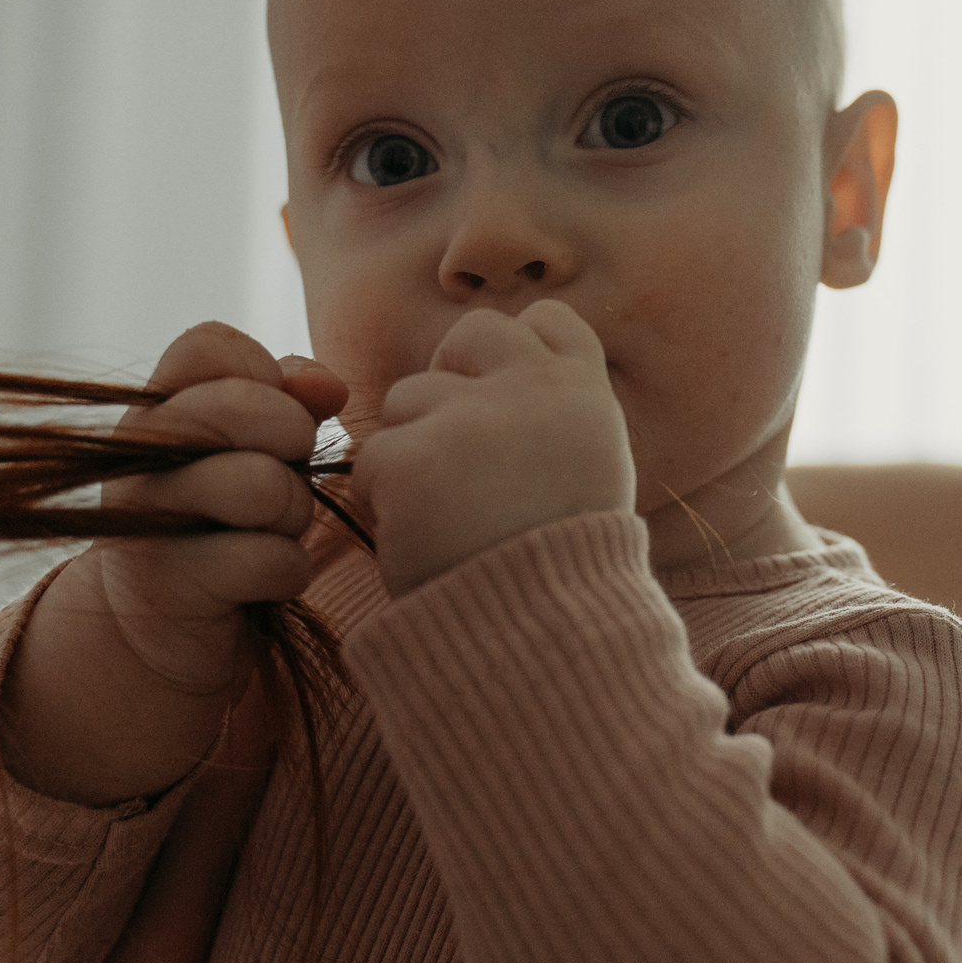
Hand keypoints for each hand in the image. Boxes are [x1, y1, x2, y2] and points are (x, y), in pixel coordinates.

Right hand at [60, 323, 344, 693]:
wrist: (160, 626)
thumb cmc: (223, 518)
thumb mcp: (251, 447)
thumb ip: (289, 397)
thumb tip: (327, 386)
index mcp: (157, 405)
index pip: (208, 345)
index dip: (263, 371)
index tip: (282, 410)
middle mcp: (137, 454)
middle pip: (237, 407)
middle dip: (293, 437)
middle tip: (291, 469)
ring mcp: (145, 520)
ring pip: (262, 486)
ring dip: (295, 513)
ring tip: (277, 528)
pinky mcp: (167, 585)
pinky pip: (270, 560)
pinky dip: (288, 572)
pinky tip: (267, 578)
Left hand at [352, 300, 633, 596]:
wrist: (545, 641)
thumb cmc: (565, 577)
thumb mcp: (589, 480)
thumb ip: (552, 425)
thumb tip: (498, 394)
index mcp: (587, 398)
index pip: (550, 321)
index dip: (518, 349)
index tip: (502, 395)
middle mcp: (535, 391)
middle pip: (473, 332)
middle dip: (452, 377)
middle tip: (450, 444)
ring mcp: (471, 419)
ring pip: (408, 398)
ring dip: (410, 449)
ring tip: (444, 516)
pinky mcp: (413, 459)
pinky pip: (373, 462)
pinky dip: (383, 503)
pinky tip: (418, 542)